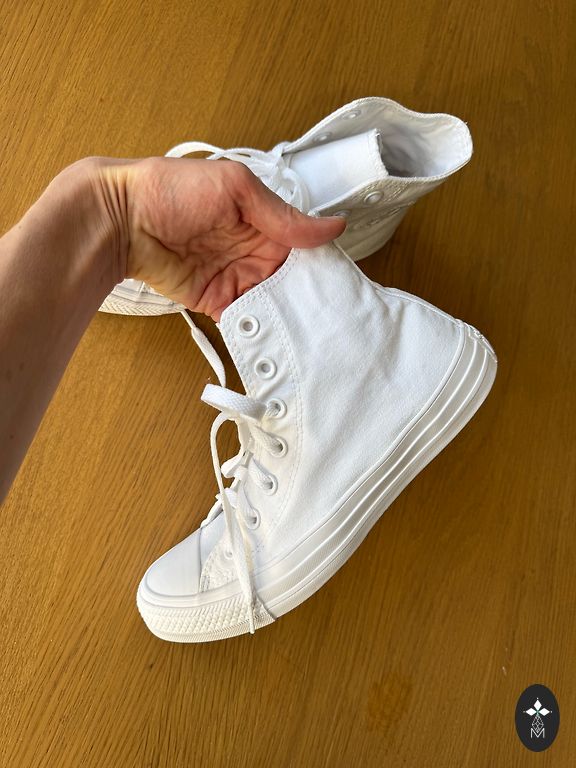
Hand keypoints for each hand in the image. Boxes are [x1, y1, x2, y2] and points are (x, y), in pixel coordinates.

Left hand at [90, 157, 345, 318]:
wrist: (120, 220)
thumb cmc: (171, 190)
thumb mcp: (235, 188)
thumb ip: (283, 215)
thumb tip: (333, 226)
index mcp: (263, 220)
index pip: (304, 246)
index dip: (321, 264)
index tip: (340, 284)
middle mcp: (253, 250)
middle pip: (292, 279)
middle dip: (308, 296)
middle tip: (329, 314)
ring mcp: (236, 277)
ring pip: (273, 301)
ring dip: (287, 314)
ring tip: (309, 330)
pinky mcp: (216, 301)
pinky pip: (244, 318)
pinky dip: (258, 327)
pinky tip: (276, 336)